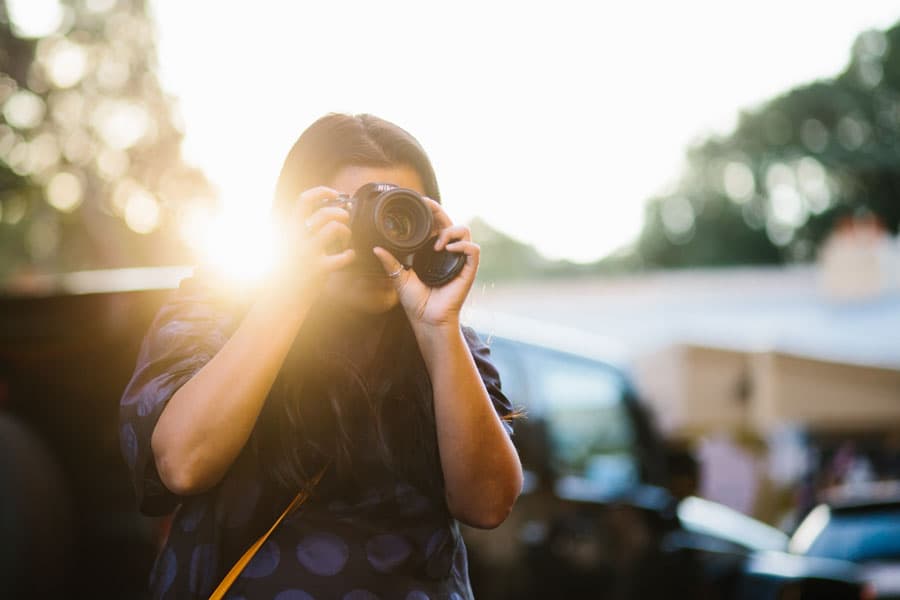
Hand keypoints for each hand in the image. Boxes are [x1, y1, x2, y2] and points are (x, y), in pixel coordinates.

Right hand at [273, 186, 354, 296]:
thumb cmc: (291, 268)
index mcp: (290, 229)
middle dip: (341, 213)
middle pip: (325, 213)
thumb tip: (329, 211)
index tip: (335, 193)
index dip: (321, 192)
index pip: (304, 200)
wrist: (282, 297)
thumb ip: (303, 228)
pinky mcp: (319, 269)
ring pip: (334, 228)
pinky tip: (349, 256)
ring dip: (346, 232)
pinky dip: (351, 254)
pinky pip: (343, 256)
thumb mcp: (290, 243)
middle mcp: (297, 238)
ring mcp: (308, 253)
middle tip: (345, 220)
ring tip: (345, 240)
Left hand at [372, 197, 478, 329]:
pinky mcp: (468, 270)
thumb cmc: (416, 301)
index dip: (432, 211)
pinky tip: (448, 249)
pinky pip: (473, 249)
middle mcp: (447, 252)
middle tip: (429, 206)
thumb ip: (390, 262)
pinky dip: (462, 245)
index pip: (436, 225)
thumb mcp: (399, 278)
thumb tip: (376, 248)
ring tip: (438, 243)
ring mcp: (458, 260)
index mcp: (433, 251)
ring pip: (465, 231)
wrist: (427, 319)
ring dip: (451, 231)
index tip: (422, 202)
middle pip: (450, 222)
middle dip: (440, 211)